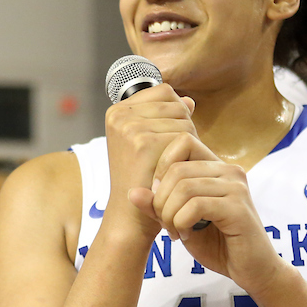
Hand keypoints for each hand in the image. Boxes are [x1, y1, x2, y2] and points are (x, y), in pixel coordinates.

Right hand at [103, 84, 197, 237]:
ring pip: (183, 117)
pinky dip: (188, 152)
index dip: (176, 113)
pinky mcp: (144, 141)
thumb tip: (189, 101)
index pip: (164, 91)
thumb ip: (166, 118)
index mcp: (117, 111)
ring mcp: (130, 126)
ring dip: (188, 139)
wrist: (131, 214)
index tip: (166, 140)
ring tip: (172, 162)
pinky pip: (185, 133)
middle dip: (183, 126)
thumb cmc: (142, 180)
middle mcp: (119, 114)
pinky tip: (175, 169)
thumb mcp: (148, 143)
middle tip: (172, 155)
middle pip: (175, 102)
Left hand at [127, 134, 288, 296]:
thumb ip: (157, 205)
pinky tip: (186, 235)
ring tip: (175, 231)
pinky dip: (181, 223)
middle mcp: (229, 170)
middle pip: (176, 169)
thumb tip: (131, 192)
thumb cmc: (217, 244)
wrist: (251, 270)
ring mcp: (236, 187)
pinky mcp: (238, 208)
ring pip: (183, 187)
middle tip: (165, 224)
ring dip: (169, 215)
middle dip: (161, 200)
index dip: (161, 168)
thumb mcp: (179, 221)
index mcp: (216, 167)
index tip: (160, 199)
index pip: (182, 142)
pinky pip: (195, 206)